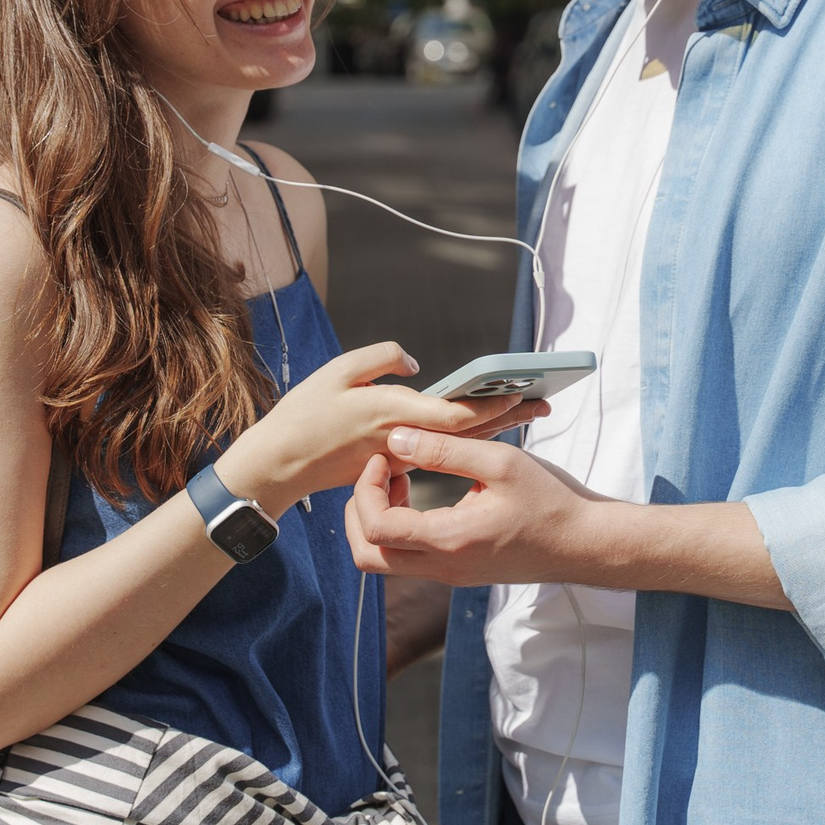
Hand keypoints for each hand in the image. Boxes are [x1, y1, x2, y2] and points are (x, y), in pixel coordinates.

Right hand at [218, 344, 544, 513]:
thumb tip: (418, 365)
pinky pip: (438, 450)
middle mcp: (404, 441)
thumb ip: (383, 359)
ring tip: (525, 407)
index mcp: (394, 416)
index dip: (492, 405)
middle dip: (509, 416)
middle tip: (545, 403)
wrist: (279, 465)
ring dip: (491, 426)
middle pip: (468, 432)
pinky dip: (463, 437)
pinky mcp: (392, 466)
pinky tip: (483, 423)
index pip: (455, 416)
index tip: (523, 393)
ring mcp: (400, 457)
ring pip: (456, 443)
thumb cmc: (305, 414)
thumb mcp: (340, 370)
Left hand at [344, 426, 610, 586]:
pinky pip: (408, 558)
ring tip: (402, 479)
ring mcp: (449, 574)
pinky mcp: (457, 571)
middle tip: (381, 473)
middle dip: (360, 510)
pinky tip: (422, 495)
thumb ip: (445, 451)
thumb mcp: (500, 463)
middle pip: (367, 556)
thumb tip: (396, 439)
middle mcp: (443, 567)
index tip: (385, 455)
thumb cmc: (550, 502)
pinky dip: (399, 528)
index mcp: (449, 540)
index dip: (367, 488)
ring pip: (384, 560)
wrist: (583, 543)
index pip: (376, 527)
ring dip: (378, 520)